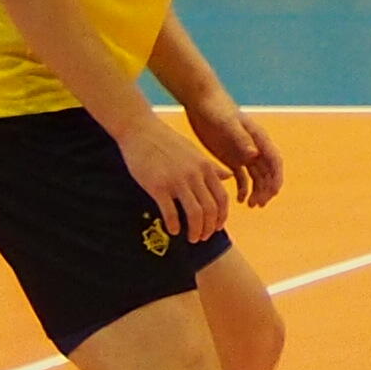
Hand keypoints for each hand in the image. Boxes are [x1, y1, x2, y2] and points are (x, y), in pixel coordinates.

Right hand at [114, 107, 232, 242]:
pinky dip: (174, 225)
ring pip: (195, 213)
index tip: (217, 227)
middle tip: (203, 237)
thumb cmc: (167, 142)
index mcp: (205, 167)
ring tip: (192, 238)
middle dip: (209, 228)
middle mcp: (195, 175)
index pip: (222, 198)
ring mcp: (177, 181)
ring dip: (195, 231)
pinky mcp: (158, 186)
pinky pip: (170, 212)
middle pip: (210, 209)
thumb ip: (211, 167)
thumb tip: (228, 176)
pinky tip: (173, 231)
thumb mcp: (195, 152)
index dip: (221, 216)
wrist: (141, 131)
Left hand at [185, 91, 283, 211]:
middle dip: (266, 189)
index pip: (274, 161)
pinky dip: (243, 189)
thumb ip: (241, 139)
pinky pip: (242, 177)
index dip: (276, 178)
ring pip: (257, 177)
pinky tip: (239, 200)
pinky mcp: (231, 157)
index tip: (273, 193)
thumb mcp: (227, 123)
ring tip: (251, 205)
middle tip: (258, 204)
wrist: (200, 101)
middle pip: (267, 172)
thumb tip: (255, 156)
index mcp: (258, 138)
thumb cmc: (216, 108)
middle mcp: (254, 147)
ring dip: (257, 191)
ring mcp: (243, 153)